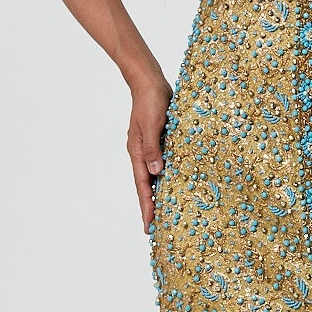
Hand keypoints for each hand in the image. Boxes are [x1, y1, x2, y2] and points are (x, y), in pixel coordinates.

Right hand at [128, 78, 170, 231]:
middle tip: (154, 229)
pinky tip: (174, 185)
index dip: (146, 206)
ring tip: (163, 214)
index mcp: (137, 152)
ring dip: (158, 195)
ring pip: (154, 177)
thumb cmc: (151, 101)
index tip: (148, 226)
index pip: (142, 186)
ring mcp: (150, 149)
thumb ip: (153, 148)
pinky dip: (167, 178)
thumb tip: (156, 172)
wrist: (150, 82)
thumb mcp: (152, 125)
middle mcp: (142, 154)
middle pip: (146, 186)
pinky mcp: (160, 142)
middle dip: (149, 207)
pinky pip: (163, 165)